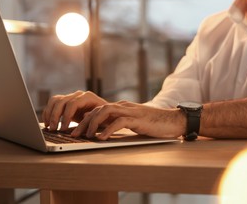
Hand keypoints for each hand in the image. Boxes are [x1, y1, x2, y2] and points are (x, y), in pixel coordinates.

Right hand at [42, 90, 107, 130]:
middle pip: (61, 101)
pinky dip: (48, 113)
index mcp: (87, 97)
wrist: (105, 113)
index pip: (72, 104)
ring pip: (55, 101)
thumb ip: (93, 116)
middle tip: (53, 129)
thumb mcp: (102, 118)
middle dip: (55, 116)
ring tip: (49, 127)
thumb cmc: (105, 117)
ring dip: (49, 114)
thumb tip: (84, 115)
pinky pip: (53, 104)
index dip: (66, 116)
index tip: (63, 129)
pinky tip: (48, 123)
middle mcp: (78, 95)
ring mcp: (71, 97)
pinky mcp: (66, 102)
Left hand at [70, 101, 185, 139]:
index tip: (73, 131)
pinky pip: (120, 121)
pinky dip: (108, 130)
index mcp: (120, 107)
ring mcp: (130, 111)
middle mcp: (123, 106)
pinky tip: (102, 139)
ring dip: (93, 124)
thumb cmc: (153, 125)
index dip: (83, 120)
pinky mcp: (138, 119)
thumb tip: (100, 132)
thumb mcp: (131, 124)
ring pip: (105, 111)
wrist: (173, 121)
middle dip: (83, 122)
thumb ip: (118, 124)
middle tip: (73, 135)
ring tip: (87, 136)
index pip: (96, 109)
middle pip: (97, 109)